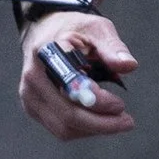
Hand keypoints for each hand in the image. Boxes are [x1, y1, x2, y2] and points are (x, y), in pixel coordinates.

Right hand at [18, 11, 136, 140]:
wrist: (45, 32)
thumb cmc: (75, 30)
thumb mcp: (98, 29)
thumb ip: (113, 47)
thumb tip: (129, 66)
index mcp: (48, 52)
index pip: (72, 86)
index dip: (97, 101)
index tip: (120, 105)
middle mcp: (34, 77)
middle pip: (68, 115)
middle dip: (101, 124)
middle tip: (127, 121)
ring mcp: (29, 95)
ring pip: (64, 128)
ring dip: (94, 129)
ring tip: (117, 120)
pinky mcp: (32, 107)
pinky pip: (60, 129)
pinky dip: (84, 129)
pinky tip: (99, 119)